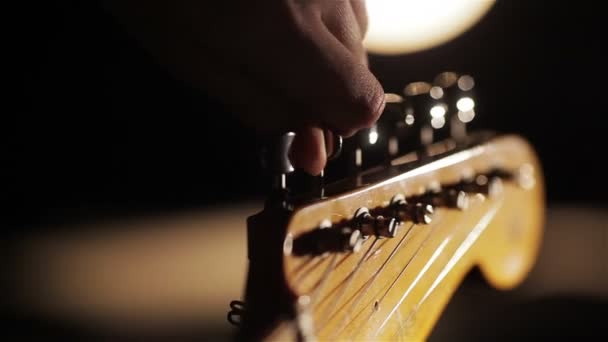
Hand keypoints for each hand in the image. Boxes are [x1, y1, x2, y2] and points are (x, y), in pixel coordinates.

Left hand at [105, 0, 384, 174]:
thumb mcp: (197, 64)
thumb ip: (265, 109)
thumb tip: (315, 150)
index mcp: (288, 29)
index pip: (362, 103)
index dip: (334, 125)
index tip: (303, 130)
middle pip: (360, 75)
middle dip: (322, 90)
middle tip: (271, 77)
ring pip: (355, 38)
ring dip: (324, 53)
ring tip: (269, 32)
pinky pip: (347, 6)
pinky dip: (323, 21)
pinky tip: (283, 9)